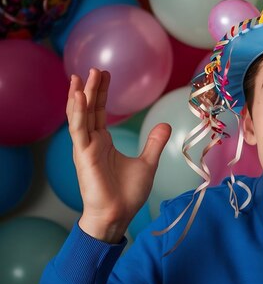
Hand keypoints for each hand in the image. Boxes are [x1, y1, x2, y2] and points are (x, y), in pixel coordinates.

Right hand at [67, 69, 170, 242]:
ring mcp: (85, 148)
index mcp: (103, 142)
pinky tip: (79, 97)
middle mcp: (91, 142)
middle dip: (91, 89)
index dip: (100, 93)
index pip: (99, 112)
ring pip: (80, 116)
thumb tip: (164, 124)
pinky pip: (79, 130)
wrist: (118, 215)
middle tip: (94, 68)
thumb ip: (154, 143)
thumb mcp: (147, 162)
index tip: (104, 74)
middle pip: (89, 109)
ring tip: (80, 76)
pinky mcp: (83, 156)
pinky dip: (78, 113)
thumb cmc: (128, 193)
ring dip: (79, 96)